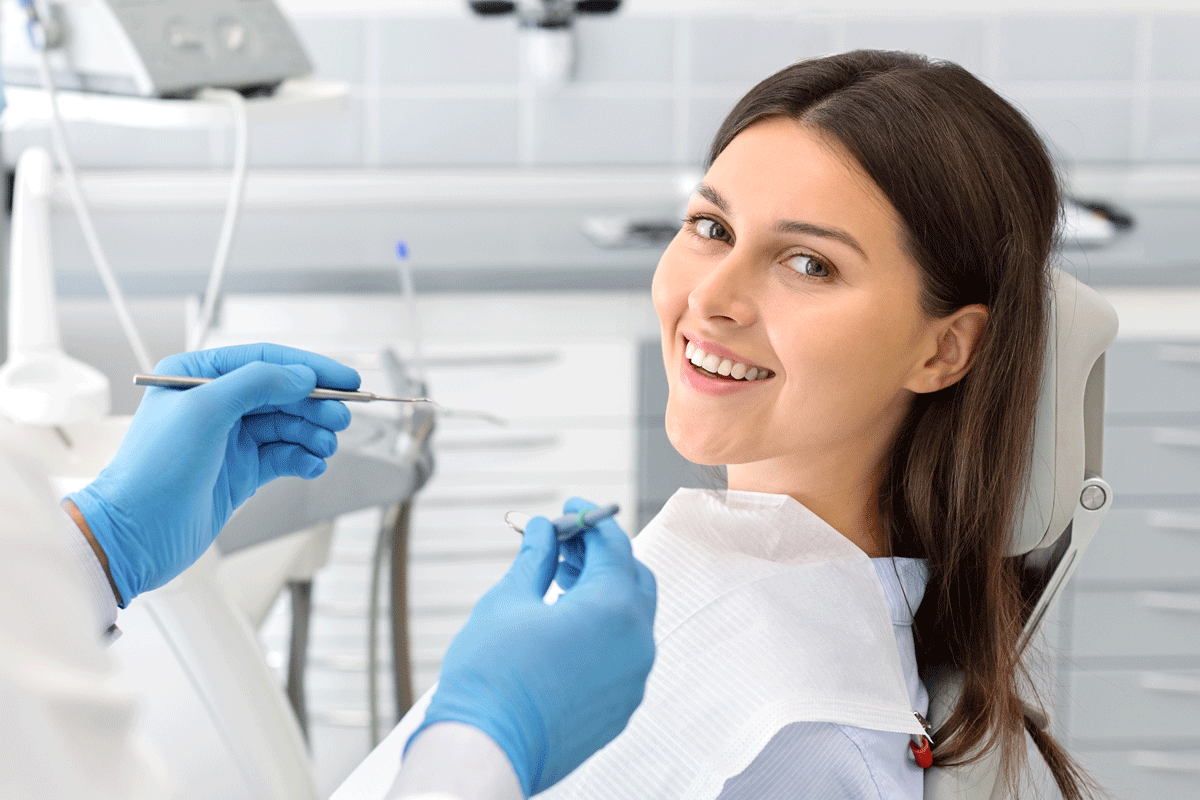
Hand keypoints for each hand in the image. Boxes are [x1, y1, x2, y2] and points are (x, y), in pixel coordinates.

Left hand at [66, 343, 359, 605]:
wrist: (136, 534)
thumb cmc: (153, 469)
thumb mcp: (204, 409)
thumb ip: (257, 383)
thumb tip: (302, 376)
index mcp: (197, 376)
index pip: (265, 361)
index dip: (310, 368)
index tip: (346, 380)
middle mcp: (215, 404)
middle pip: (282, 394)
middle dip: (316, 405)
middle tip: (342, 418)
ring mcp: (229, 440)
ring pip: (287, 425)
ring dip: (313, 433)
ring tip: (327, 446)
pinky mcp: (240, 472)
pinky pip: (283, 456)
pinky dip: (303, 458)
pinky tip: (312, 465)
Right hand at [411, 501, 656, 796]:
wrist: (487, 749)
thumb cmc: (492, 678)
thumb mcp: (509, 599)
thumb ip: (537, 558)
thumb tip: (544, 531)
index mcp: (614, 609)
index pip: (614, 545)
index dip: (589, 520)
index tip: (569, 510)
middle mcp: (636, 643)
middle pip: (632, 578)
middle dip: (601, 554)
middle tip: (564, 542)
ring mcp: (633, 678)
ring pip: (630, 617)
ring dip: (602, 590)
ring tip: (559, 578)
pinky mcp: (621, 705)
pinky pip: (623, 653)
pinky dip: (603, 628)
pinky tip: (566, 623)